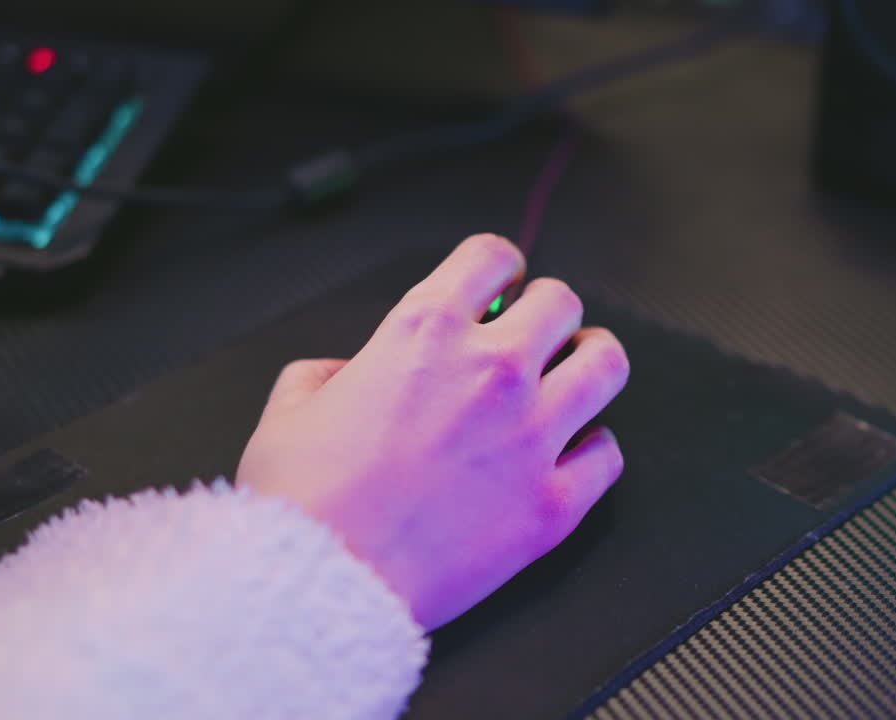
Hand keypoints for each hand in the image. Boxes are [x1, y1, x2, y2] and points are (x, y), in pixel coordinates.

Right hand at [236, 234, 628, 628]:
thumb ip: (322, 375)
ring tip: (573, 381)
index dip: (499, 270)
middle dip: (547, 316)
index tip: (500, 288)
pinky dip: (592, 451)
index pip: (493, 256)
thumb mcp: (288, 413)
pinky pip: (607, 454)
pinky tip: (567, 457)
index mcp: (423, 332)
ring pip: (606, 364)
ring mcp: (530, 434)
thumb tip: (343, 376)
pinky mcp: (553, 501)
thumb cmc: (301, 504)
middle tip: (533, 341)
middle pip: (562, 303)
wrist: (323, 584)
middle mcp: (489, 370)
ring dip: (590, 364)